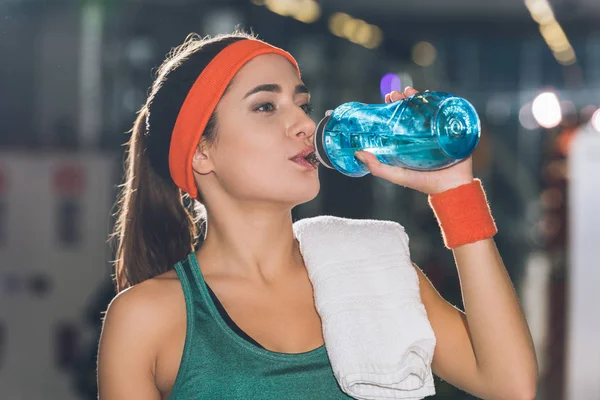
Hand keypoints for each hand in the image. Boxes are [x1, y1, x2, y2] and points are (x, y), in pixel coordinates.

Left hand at [354, 87, 473, 194]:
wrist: (451, 187)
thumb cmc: (423, 182)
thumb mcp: (396, 175)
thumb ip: (377, 167)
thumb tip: (357, 153)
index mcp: (408, 142)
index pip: (399, 119)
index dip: (392, 108)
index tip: (387, 98)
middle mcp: (422, 134)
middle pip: (412, 111)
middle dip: (403, 99)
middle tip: (395, 94)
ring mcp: (437, 131)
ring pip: (427, 109)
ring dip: (418, 97)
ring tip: (410, 92)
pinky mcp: (451, 130)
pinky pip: (445, 112)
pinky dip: (438, 102)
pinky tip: (430, 95)